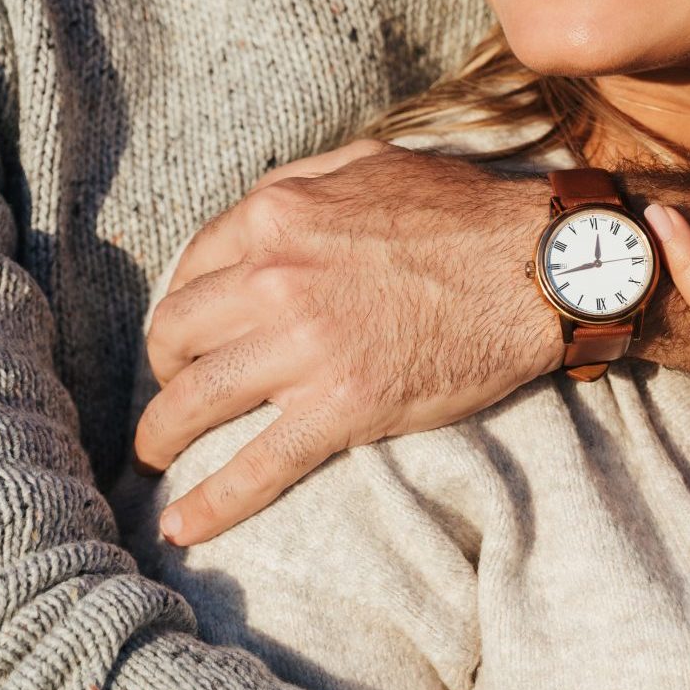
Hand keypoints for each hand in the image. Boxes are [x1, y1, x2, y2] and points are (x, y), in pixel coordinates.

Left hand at [134, 141, 555, 543]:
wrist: (537, 268)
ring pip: (195, 402)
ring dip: (161, 436)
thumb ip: (303, 179)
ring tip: (153, 459)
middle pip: (174, 336)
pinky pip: (257, 465)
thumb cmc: (464, 211)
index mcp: (274, 217)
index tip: (187, 338)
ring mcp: (304, 348)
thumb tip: (261, 207)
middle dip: (163, 370)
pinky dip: (212, 503)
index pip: (190, 271)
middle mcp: (274, 279)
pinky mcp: (341, 409)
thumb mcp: (369, 161)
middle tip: (174, 391)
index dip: (181, 310)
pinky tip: (183, 527)